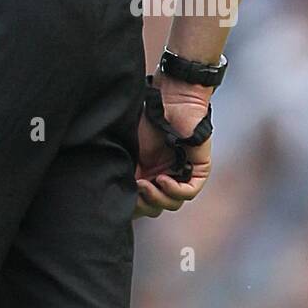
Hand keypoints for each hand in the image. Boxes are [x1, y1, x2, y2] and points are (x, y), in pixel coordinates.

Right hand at [133, 77, 211, 217]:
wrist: (167, 100)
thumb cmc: (145, 119)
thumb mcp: (127, 150)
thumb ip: (124, 172)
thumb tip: (110, 196)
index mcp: (146, 174)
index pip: (141, 203)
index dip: (132, 205)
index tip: (120, 196)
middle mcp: (163, 177)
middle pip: (155, 207)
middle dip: (143, 203)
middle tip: (135, 188)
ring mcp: (180, 175)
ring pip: (172, 204)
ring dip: (158, 198)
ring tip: (146, 184)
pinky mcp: (197, 171)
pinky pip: (188, 192)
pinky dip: (174, 190)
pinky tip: (162, 179)